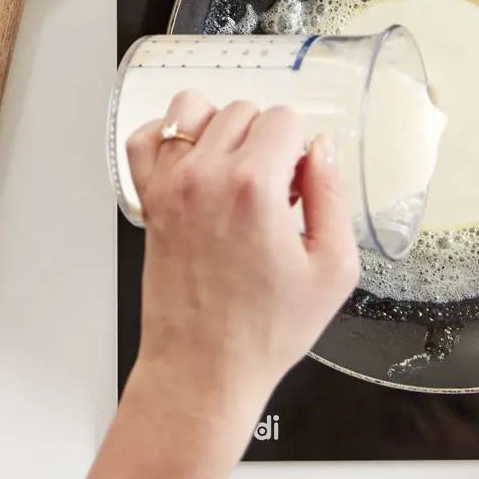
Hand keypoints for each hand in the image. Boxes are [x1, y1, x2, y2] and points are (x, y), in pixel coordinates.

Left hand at [127, 91, 359, 425]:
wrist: (202, 370)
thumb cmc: (263, 332)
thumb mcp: (332, 269)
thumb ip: (333, 195)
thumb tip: (322, 150)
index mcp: (255, 188)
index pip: (284, 120)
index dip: (300, 152)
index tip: (298, 188)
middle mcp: (207, 176)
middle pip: (243, 111)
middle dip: (266, 143)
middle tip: (273, 191)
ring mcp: (171, 185)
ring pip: (194, 109)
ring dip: (220, 129)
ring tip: (234, 170)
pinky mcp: (149, 200)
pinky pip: (145, 138)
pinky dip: (168, 138)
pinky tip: (193, 164)